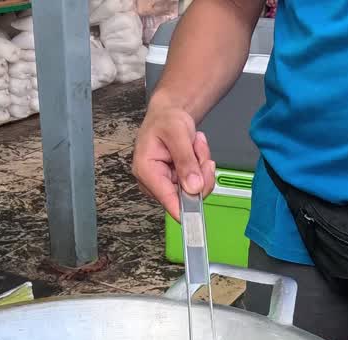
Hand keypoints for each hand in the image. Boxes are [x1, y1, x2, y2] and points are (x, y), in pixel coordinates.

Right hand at [132, 101, 214, 220]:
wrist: (168, 115)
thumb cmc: (165, 120)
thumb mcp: (177, 133)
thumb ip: (185, 161)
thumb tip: (193, 187)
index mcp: (146, 171)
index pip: (167, 200)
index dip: (185, 209)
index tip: (199, 216)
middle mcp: (154, 182)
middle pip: (187, 195)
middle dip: (199, 171)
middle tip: (197, 150)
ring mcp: (167, 184)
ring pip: (197, 188)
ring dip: (201, 165)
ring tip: (193, 145)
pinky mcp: (177, 183)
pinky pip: (199, 182)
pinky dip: (201, 165)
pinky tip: (194, 151)